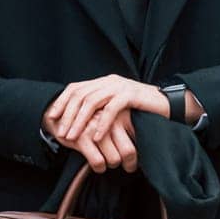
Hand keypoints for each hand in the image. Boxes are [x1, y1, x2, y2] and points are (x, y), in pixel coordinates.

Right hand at [43, 109, 137, 173]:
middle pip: (129, 151)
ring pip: (114, 159)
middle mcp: (109, 119)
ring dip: (112, 164)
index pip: (139, 137)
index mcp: (120, 112)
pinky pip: (98, 162)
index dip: (140, 151)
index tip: (135, 159)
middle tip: (128, 167)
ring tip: (109, 162)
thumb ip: (126, 126)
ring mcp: (96, 128)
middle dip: (130, 164)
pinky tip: (98, 165)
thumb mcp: (111, 117)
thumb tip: (148, 143)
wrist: (60, 113)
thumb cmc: (92, 119)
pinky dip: (99, 167)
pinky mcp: (82, 137)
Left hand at [45, 76, 168, 166]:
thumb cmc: (140, 111)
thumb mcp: (116, 108)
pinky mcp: (132, 94)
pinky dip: (101, 123)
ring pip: (92, 101)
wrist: (168, 106)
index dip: (61, 102)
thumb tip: (77, 123)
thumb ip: (100, 109)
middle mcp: (109, 81)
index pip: (75, 88)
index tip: (51, 118)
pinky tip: (95, 136)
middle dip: (67, 115)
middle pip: (80, 94)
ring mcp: (120, 86)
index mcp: (103, 82)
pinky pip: (112, 108)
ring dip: (80, 121)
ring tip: (73, 137)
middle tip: (60, 132)